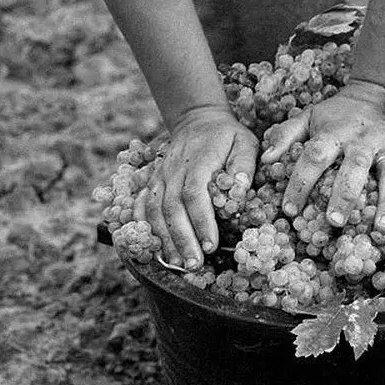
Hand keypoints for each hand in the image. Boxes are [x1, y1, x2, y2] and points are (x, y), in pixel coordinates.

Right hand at [141, 106, 257, 268]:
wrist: (198, 120)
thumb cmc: (227, 136)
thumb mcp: (245, 142)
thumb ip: (244, 165)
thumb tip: (240, 189)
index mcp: (198, 162)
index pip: (194, 195)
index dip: (200, 222)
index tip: (210, 245)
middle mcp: (173, 171)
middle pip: (172, 208)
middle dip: (182, 239)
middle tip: (194, 264)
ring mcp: (160, 176)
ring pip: (153, 210)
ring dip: (163, 238)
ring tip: (176, 263)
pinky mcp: (152, 181)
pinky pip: (140, 205)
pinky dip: (143, 227)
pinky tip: (151, 247)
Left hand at [261, 80, 384, 230]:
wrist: (378, 91)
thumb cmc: (338, 113)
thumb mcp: (309, 116)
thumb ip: (286, 135)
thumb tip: (265, 160)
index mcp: (336, 131)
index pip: (314, 156)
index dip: (300, 183)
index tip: (289, 209)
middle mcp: (364, 139)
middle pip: (354, 167)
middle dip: (344, 195)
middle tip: (334, 222)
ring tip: (382, 229)